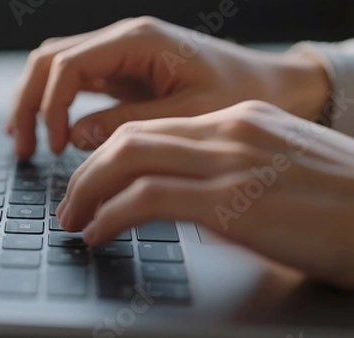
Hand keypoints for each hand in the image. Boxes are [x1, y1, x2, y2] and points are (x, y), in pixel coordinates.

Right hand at [7, 16, 329, 158]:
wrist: (271, 86)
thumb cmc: (240, 95)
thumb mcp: (187, 116)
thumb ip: (127, 124)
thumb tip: (76, 136)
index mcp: (138, 41)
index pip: (68, 64)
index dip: (52, 106)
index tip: (55, 146)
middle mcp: (122, 41)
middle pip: (49, 59)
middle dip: (29, 102)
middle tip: (23, 146)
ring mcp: (119, 55)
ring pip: (54, 68)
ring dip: (34, 102)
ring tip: (24, 141)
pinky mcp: (122, 72)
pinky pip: (74, 82)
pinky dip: (54, 105)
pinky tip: (49, 131)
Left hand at [57, 101, 353, 289]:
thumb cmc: (344, 205)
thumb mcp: (279, 172)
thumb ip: (230, 174)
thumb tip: (183, 199)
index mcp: (239, 122)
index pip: (154, 129)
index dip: (111, 156)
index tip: (93, 183)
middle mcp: (228, 132)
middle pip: (131, 138)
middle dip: (88, 172)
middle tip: (70, 204)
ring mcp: (229, 162)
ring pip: (129, 160)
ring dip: (89, 192)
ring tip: (74, 220)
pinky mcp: (230, 200)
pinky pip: (147, 198)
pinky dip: (111, 215)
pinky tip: (98, 233)